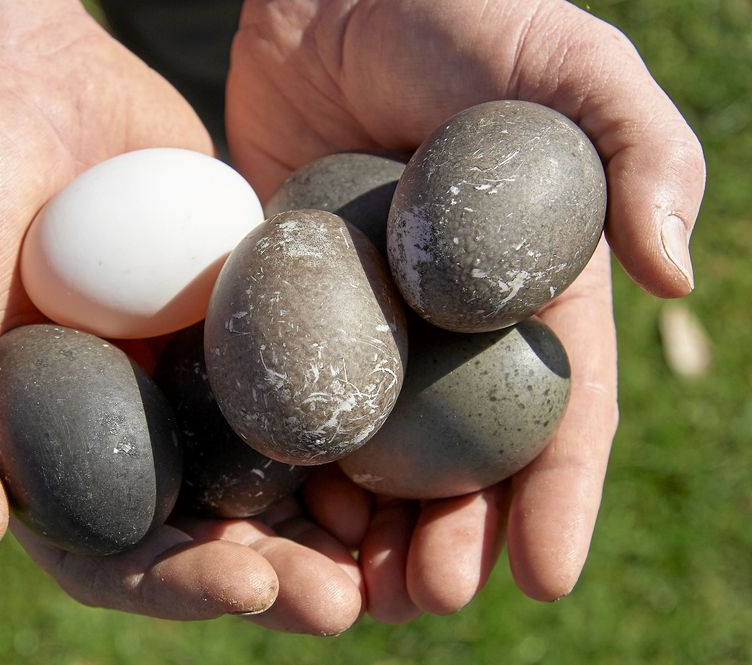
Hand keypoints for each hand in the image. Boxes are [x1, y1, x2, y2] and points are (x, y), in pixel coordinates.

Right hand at [0, 0, 359, 633]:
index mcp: (41, 450)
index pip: (110, 548)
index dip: (177, 580)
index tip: (250, 585)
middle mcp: (122, 421)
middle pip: (204, 523)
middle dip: (272, 568)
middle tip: (341, 599)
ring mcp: (184, 366)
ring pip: (262, 463)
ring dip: (322, 514)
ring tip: (383, 544)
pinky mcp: (235, 306)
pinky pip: (293, 368)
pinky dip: (340, 412)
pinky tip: (388, 436)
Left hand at [227, 0, 705, 620]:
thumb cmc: (466, 14)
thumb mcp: (571, 65)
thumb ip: (638, 151)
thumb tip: (675, 270)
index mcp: (531, 293)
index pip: (555, 410)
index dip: (555, 497)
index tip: (540, 577)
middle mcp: (448, 325)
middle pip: (458, 457)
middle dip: (452, 538)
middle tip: (426, 600)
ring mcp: (365, 322)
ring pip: (373, 450)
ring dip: (366, 527)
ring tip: (349, 589)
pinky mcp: (287, 304)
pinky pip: (289, 397)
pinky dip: (288, 461)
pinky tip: (275, 511)